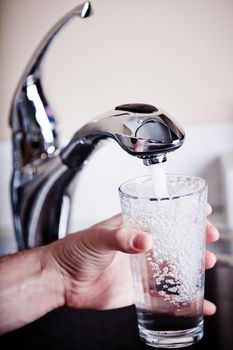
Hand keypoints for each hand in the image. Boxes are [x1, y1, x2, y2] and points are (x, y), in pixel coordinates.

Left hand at [48, 204, 218, 313]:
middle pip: (174, 239)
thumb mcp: (98, 237)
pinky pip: (165, 293)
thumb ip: (121, 238)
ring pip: (174, 264)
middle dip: (194, 237)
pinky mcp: (140, 288)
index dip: (183, 213)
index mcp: (132, 227)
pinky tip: (198, 303)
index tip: (201, 211)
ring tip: (207, 263)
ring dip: (193, 264)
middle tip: (208, 237)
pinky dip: (182, 298)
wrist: (62, 280)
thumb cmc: (75, 250)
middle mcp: (140, 245)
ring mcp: (141, 267)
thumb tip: (145, 241)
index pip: (162, 216)